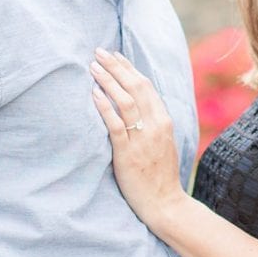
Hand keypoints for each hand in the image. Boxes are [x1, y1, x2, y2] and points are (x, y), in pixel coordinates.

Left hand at [90, 49, 185, 229]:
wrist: (164, 203)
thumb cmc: (160, 175)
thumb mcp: (162, 143)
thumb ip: (153, 123)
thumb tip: (137, 106)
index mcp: (164, 120)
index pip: (145, 86)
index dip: (129, 68)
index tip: (115, 55)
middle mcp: (155, 125)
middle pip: (135, 87)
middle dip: (116, 67)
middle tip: (98, 52)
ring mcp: (142, 139)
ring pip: (125, 101)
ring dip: (108, 80)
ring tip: (93, 67)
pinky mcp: (128, 153)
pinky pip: (116, 125)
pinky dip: (104, 107)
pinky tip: (94, 94)